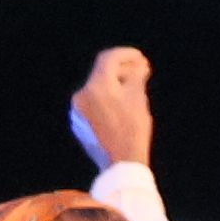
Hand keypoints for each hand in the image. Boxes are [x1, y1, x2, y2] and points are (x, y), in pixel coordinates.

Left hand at [69, 44, 155, 174]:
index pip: (108, 59)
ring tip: (134, 87)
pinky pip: (93, 103)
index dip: (126, 54)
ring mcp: (78, 111)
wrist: (120, 165)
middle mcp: (82, 95)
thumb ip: (136, 76)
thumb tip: (138, 66)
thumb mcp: (138, 99)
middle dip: (122, 69)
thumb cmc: (132, 130)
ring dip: (115, 84)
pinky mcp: (79, 124)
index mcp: (96, 87)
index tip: (140, 58)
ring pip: (97, 89)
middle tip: (141, 71)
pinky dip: (107, 98)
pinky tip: (122, 104)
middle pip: (101, 73)